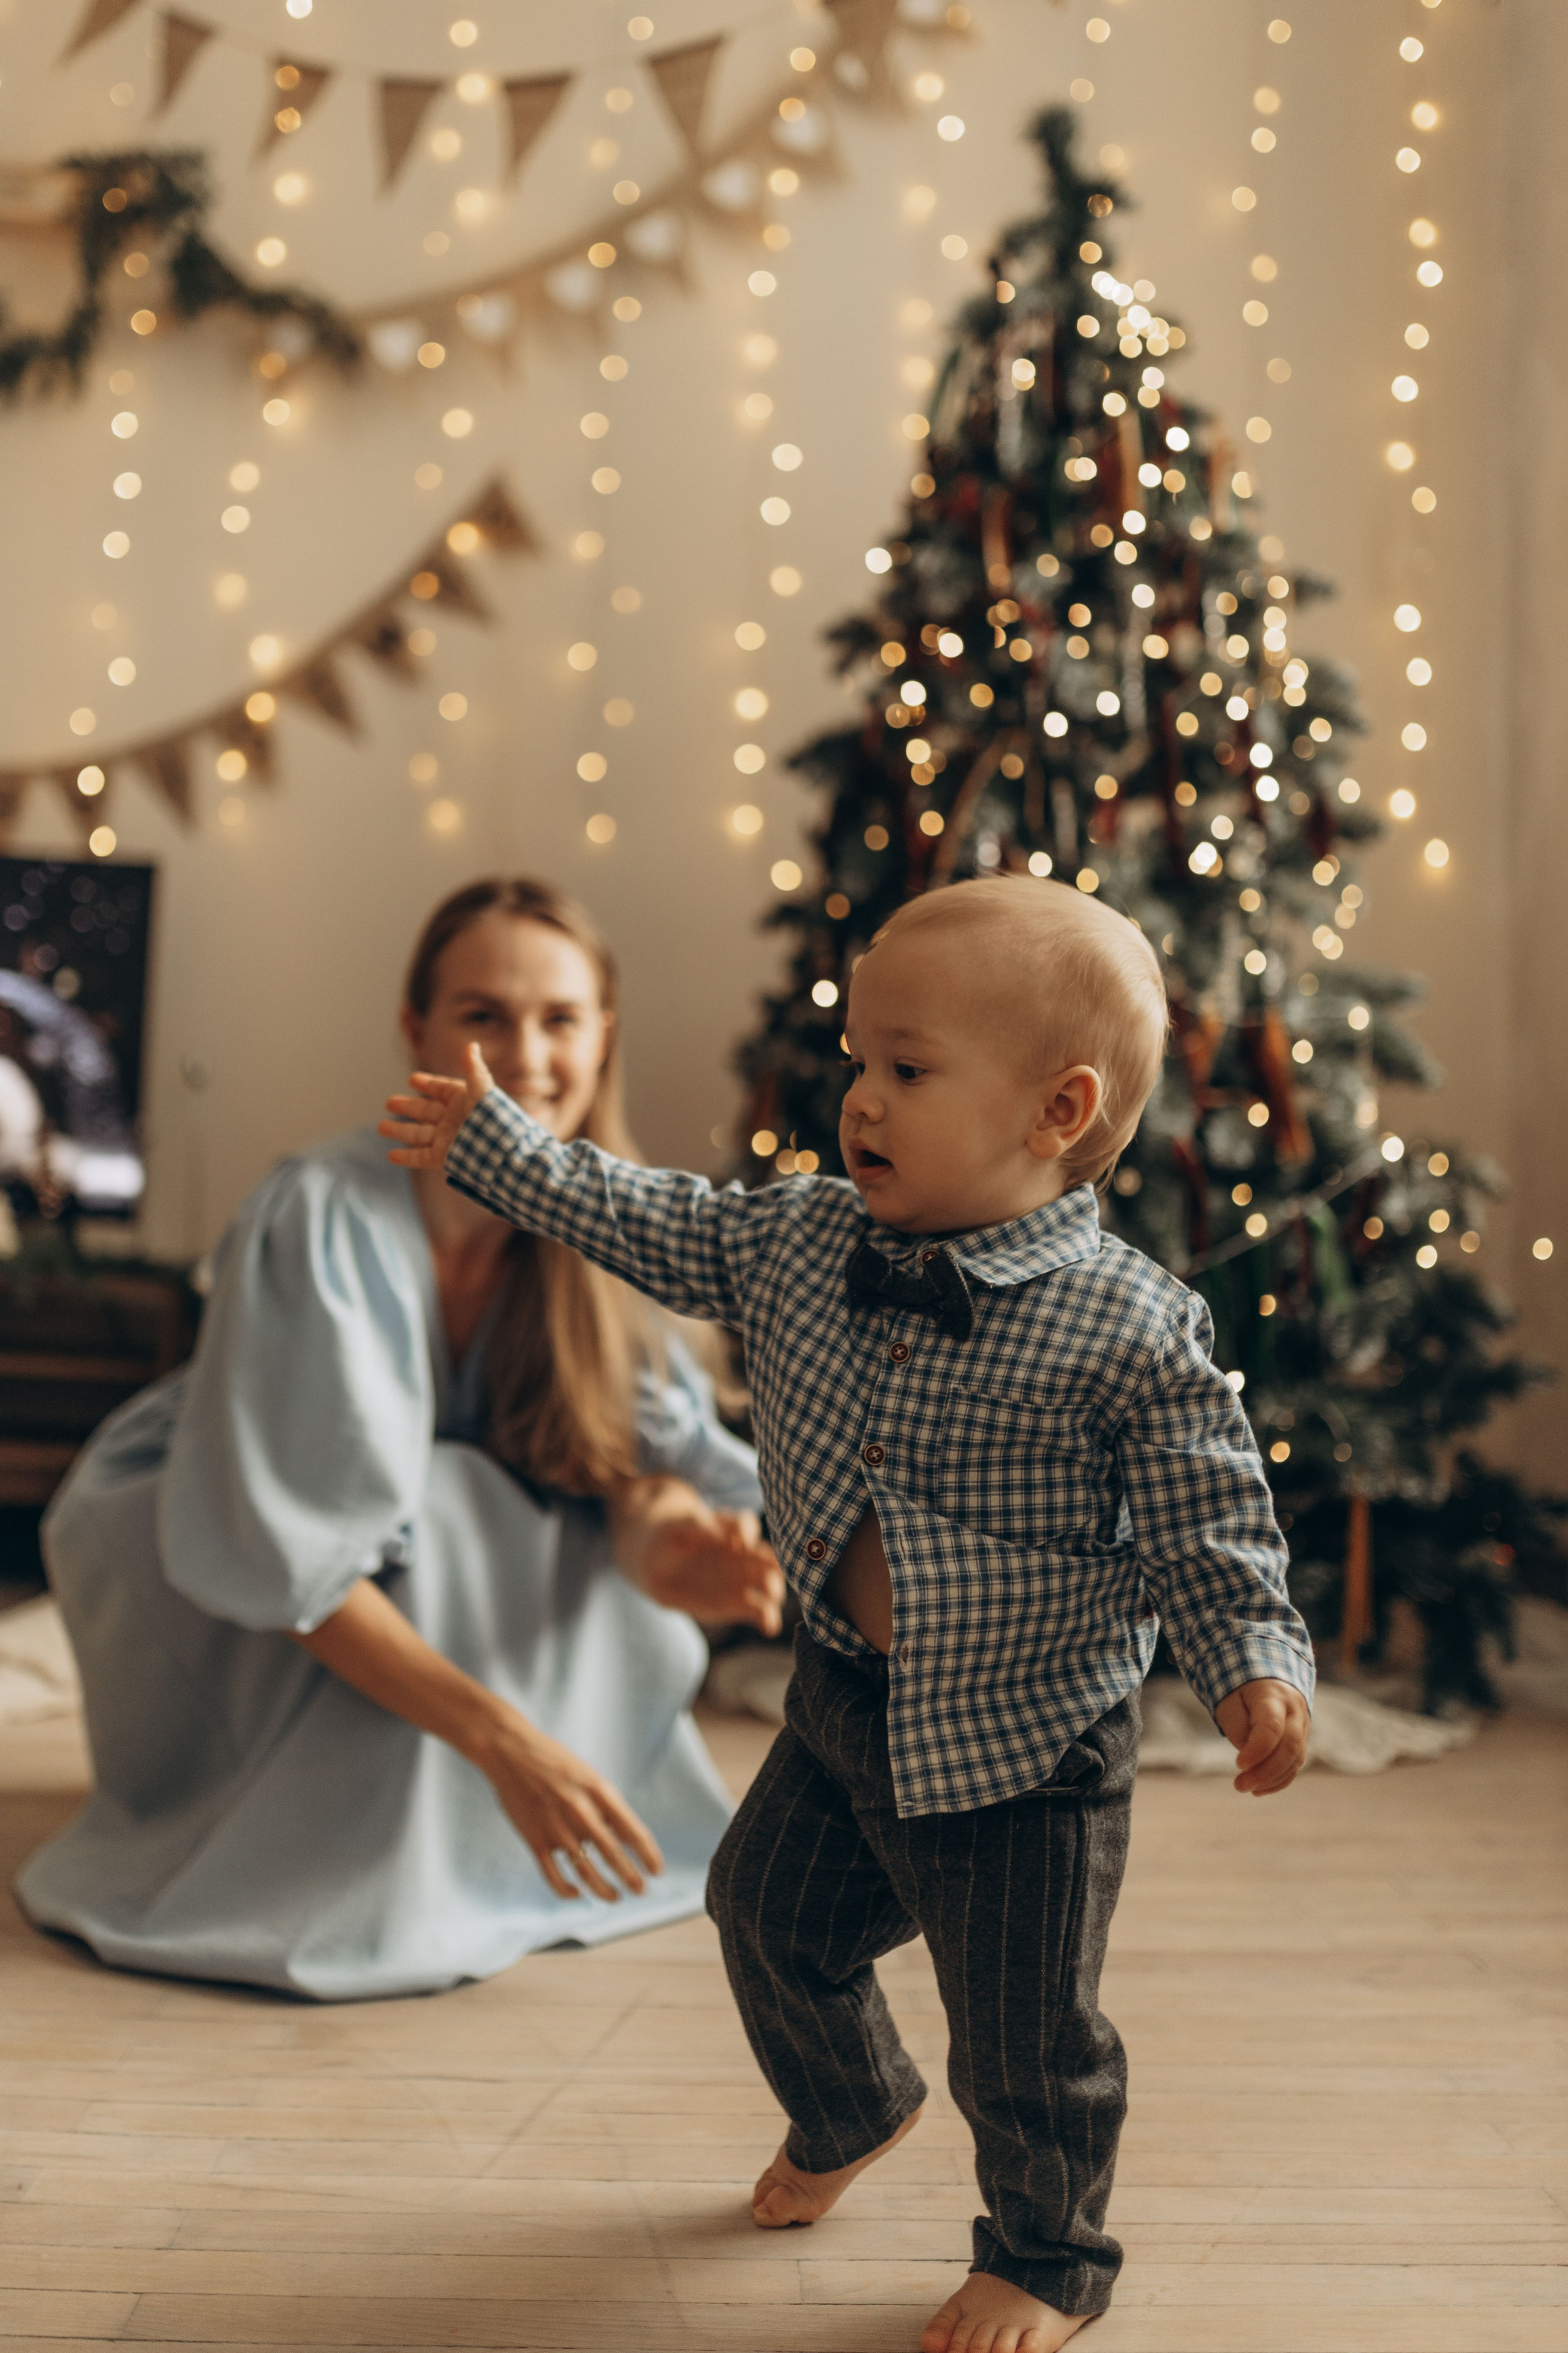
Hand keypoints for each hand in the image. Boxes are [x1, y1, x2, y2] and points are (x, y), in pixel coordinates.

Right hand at [380, 1042, 493, 1169]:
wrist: (502, 1150)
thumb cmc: (493, 1117)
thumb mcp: (482, 1089)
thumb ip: (473, 1067)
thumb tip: (471, 1044)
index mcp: (464, 1100)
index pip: (442, 1090)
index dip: (428, 1084)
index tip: (412, 1080)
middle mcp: (454, 1119)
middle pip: (425, 1111)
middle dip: (407, 1107)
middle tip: (389, 1102)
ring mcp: (448, 1139)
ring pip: (419, 1134)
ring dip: (400, 1131)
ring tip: (381, 1127)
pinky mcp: (445, 1157)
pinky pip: (422, 1156)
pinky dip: (406, 1156)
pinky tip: (391, 1155)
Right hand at [472, 1715, 663, 1902]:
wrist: (511, 1752)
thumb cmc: (556, 1764)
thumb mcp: (590, 1777)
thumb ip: (607, 1807)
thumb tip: (626, 1840)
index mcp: (600, 1792)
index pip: (633, 1831)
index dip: (648, 1855)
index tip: (657, 1871)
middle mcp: (581, 1812)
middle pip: (613, 1856)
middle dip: (631, 1879)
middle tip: (641, 1891)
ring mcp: (556, 1828)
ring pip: (586, 1873)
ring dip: (604, 1891)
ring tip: (615, 1897)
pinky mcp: (534, 1840)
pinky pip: (553, 1876)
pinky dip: (567, 1890)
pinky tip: (577, 1892)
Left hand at [639, 1506, 785, 1636]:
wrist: (656, 1568)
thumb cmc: (669, 1538)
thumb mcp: (677, 1526)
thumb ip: (699, 1525)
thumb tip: (722, 1536)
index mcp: (729, 1528)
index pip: (747, 1525)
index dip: (748, 1533)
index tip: (741, 1543)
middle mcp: (743, 1553)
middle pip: (768, 1557)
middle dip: (773, 1567)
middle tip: (767, 1578)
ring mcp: (742, 1579)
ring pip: (769, 1584)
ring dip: (774, 1592)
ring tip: (771, 1601)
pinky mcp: (737, 1604)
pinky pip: (758, 1611)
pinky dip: (767, 1619)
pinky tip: (769, 1628)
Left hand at [1214, 1678, 1310, 1795]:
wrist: (1268, 1676)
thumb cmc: (1243, 1689)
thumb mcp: (1229, 1699)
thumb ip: (1237, 1726)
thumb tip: (1249, 1755)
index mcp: (1274, 1696)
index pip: (1272, 1727)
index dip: (1257, 1750)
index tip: (1238, 1764)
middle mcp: (1295, 1711)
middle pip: (1289, 1746)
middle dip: (1266, 1771)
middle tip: (1240, 1785)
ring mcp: (1302, 1727)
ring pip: (1295, 1759)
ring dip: (1271, 1779)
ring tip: (1245, 1787)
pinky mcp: (1302, 1740)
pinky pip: (1295, 1764)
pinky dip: (1279, 1780)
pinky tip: (1259, 1788)